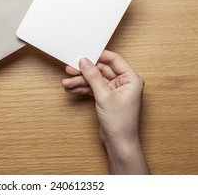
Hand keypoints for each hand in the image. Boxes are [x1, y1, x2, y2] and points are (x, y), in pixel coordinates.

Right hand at [62, 50, 148, 173]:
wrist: (119, 143)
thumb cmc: (121, 123)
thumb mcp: (104, 97)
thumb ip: (93, 77)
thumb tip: (85, 62)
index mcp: (131, 79)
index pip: (114, 60)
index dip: (98, 56)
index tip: (85, 54)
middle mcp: (124, 83)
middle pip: (101, 70)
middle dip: (85, 72)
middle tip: (71, 69)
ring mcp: (114, 90)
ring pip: (95, 80)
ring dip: (80, 81)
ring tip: (67, 83)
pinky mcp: (106, 98)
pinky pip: (93, 89)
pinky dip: (83, 89)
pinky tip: (71, 89)